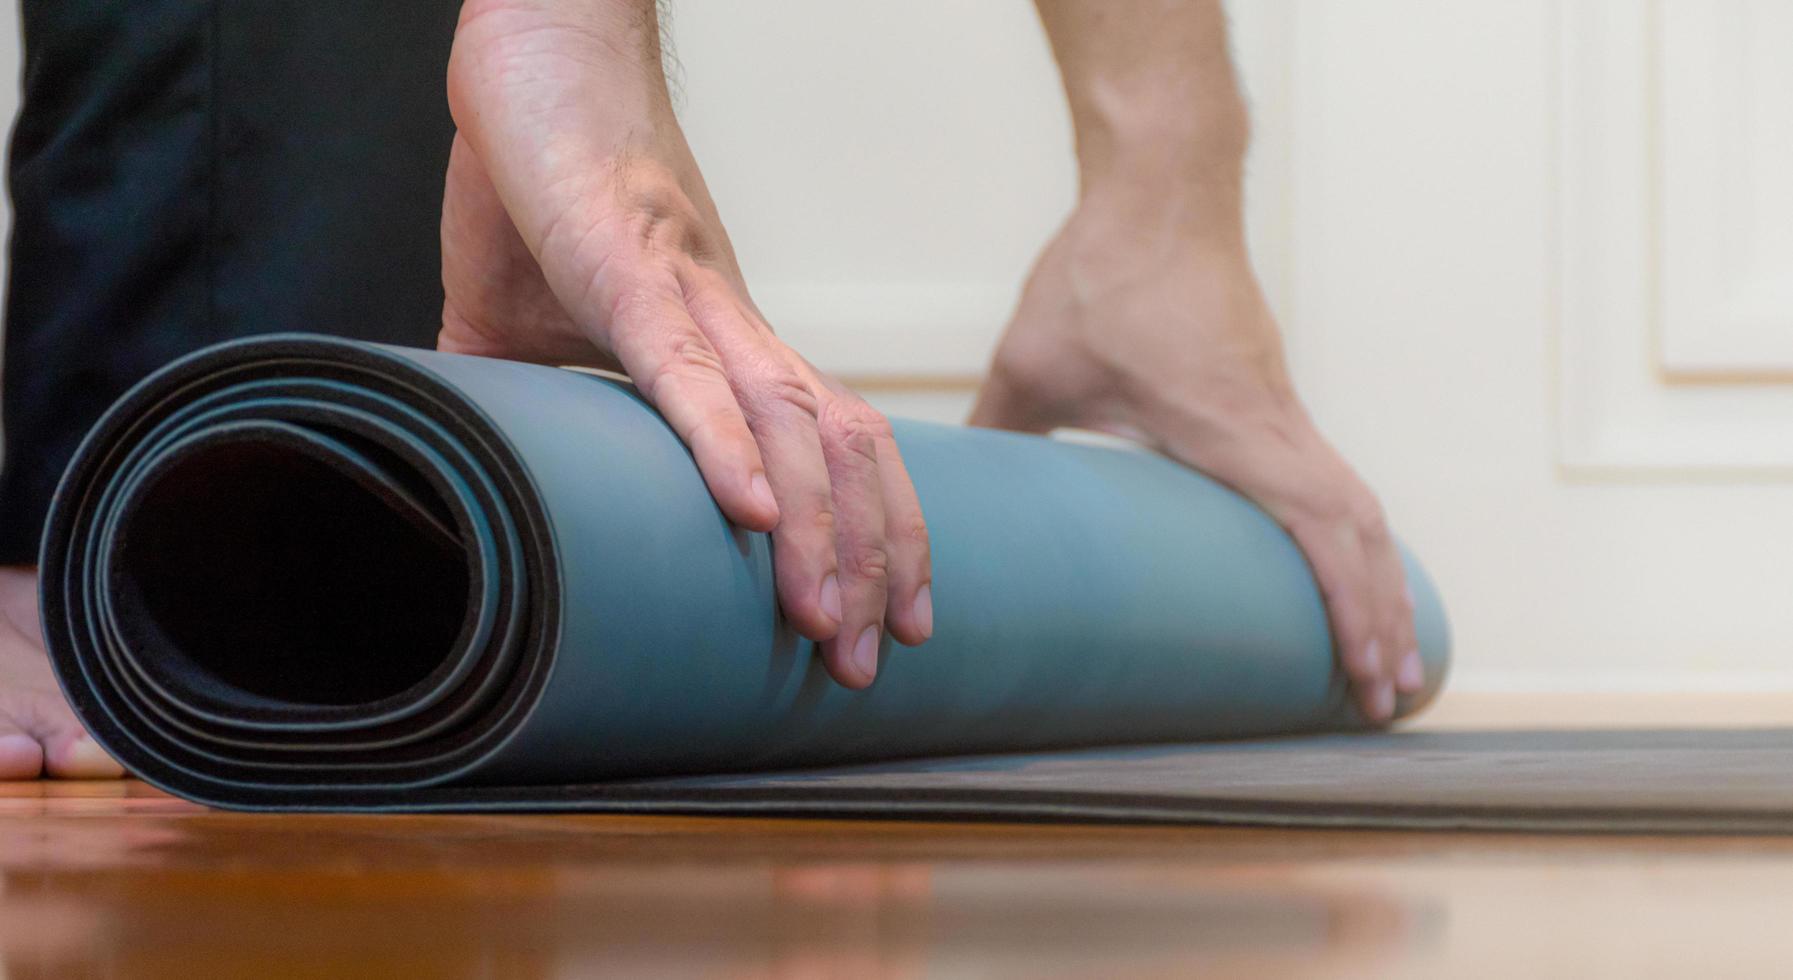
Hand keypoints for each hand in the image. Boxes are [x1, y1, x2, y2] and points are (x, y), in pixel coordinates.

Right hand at [437, 0, 932, 685]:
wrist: (534, 60)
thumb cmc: (544, 188)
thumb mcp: (536, 332)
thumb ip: (539, 411)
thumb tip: (497, 488)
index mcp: (725, 344)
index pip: (832, 450)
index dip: (874, 536)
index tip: (885, 625)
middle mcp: (735, 325)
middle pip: (840, 452)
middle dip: (866, 563)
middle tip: (868, 663)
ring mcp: (690, 295)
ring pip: (786, 422)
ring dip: (814, 528)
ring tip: (824, 622)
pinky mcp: (625, 265)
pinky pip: (686, 361)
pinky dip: (721, 438)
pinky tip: (751, 510)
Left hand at [971, 206, 1422, 722]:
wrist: (1161, 184)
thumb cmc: (1102, 271)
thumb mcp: (1032, 365)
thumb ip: (997, 437)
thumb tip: (953, 501)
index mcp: (1232, 429)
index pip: (1320, 528)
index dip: (1350, 607)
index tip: (1363, 674)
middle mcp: (1275, 423)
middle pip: (1362, 532)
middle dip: (1383, 617)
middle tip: (1390, 700)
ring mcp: (1281, 406)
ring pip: (1358, 505)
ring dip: (1379, 580)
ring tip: (1387, 657)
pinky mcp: (1271, 393)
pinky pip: (1332, 476)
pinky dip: (1351, 535)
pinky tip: (1336, 569)